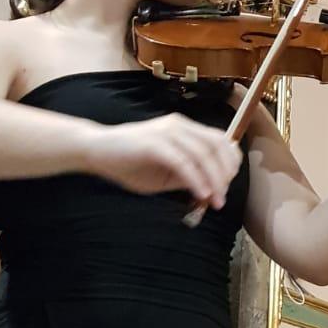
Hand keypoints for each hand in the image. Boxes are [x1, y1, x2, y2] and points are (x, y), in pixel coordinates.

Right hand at [83, 114, 242, 214]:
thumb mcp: (166, 172)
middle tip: (223, 197)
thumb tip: (212, 187)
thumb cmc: (130, 162)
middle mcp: (179, 126)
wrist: (97, 151)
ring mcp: (166, 133)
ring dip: (213, 180)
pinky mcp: (154, 144)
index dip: (230, 162)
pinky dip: (196, 179)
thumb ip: (188, 175)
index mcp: (184, 129)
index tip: (228, 184)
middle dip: (225, 173)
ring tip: (216, 201)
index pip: (219, 140)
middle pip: (216, 146)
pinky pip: (183, 162)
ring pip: (202, 154)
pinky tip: (201, 194)